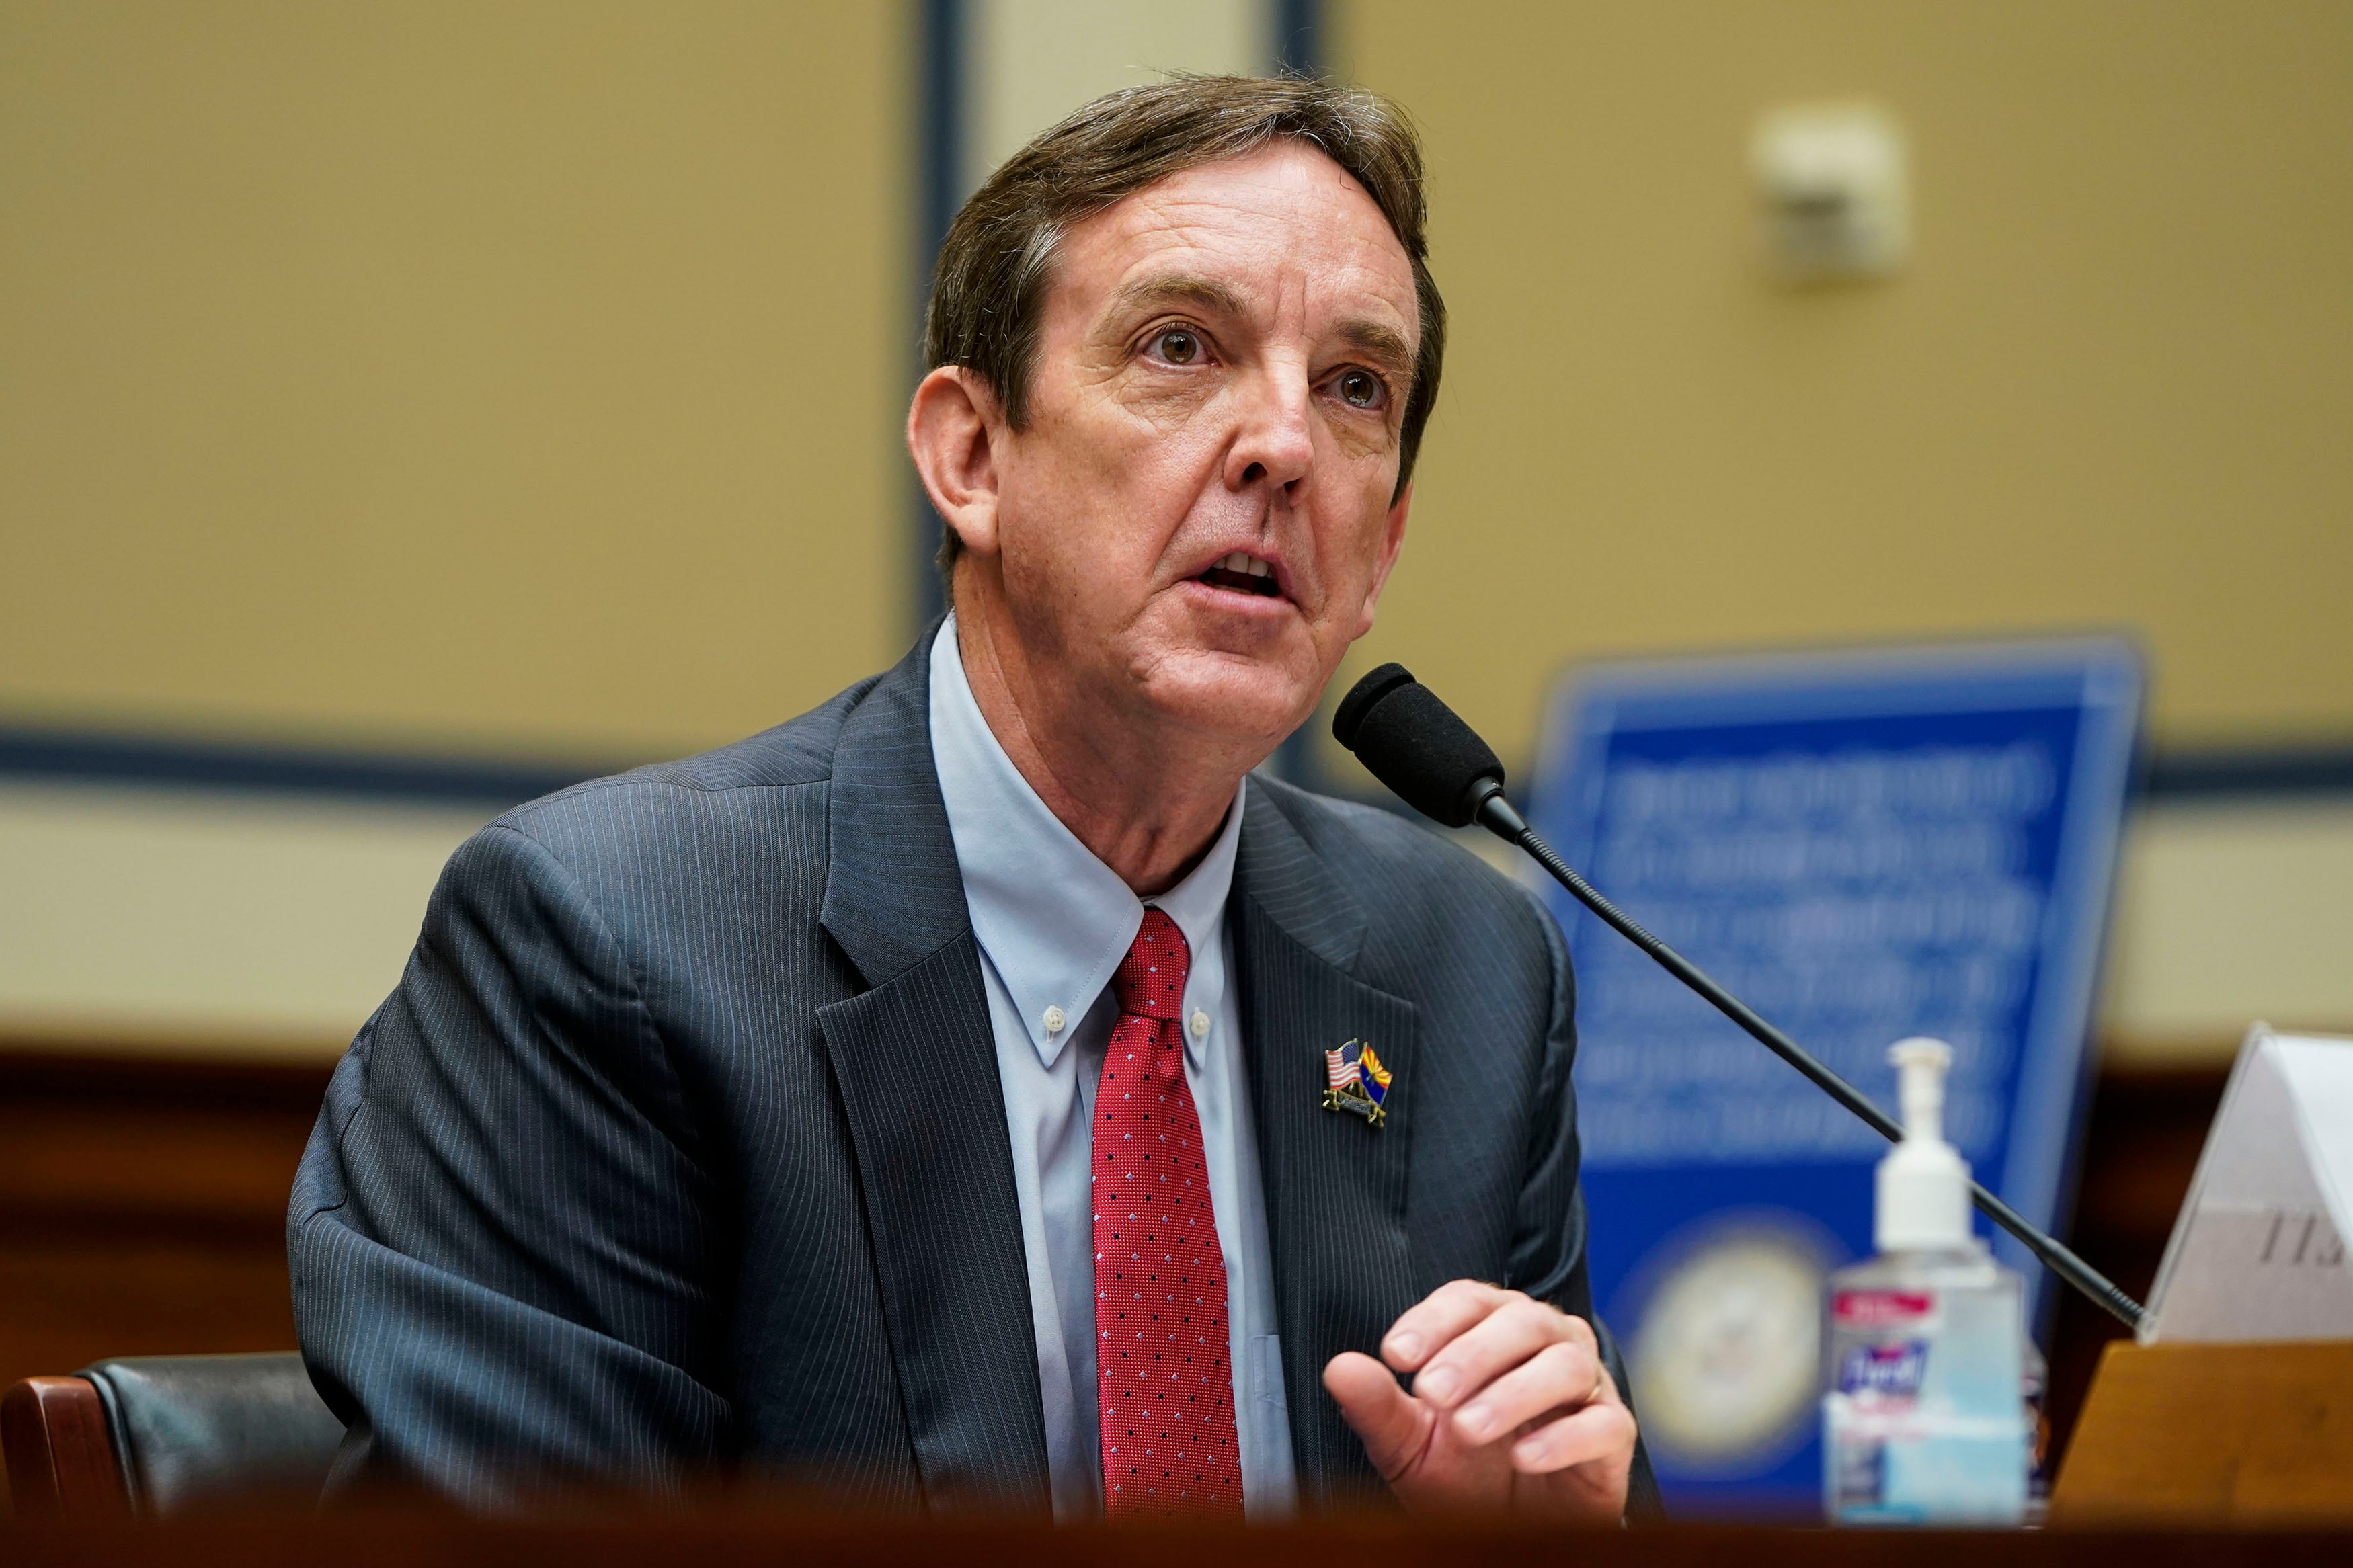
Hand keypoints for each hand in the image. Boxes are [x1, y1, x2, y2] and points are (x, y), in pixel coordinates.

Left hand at [1322, 1280, 1635, 1520]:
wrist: (1512, 1531)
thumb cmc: (1464, 1472)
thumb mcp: (1409, 1444)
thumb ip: (1377, 1406)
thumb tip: (1338, 1368)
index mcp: (1493, 1329)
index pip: (1468, 1299)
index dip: (1433, 1320)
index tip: (1394, 1355)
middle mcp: (1546, 1343)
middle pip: (1520, 1322)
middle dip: (1472, 1354)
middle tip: (1432, 1392)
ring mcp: (1585, 1386)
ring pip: (1564, 1365)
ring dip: (1513, 1393)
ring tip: (1469, 1428)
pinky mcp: (1612, 1434)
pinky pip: (1602, 1424)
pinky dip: (1562, 1438)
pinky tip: (1522, 1458)